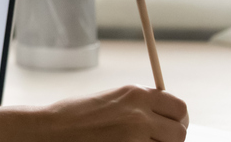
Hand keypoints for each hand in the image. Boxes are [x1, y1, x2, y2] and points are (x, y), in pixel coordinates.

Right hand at [40, 85, 187, 141]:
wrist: (50, 130)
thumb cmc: (74, 116)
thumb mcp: (111, 100)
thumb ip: (138, 105)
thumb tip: (163, 116)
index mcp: (136, 94)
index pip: (179, 108)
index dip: (178, 119)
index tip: (171, 125)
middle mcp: (140, 114)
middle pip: (180, 132)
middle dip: (171, 138)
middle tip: (156, 140)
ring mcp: (136, 137)